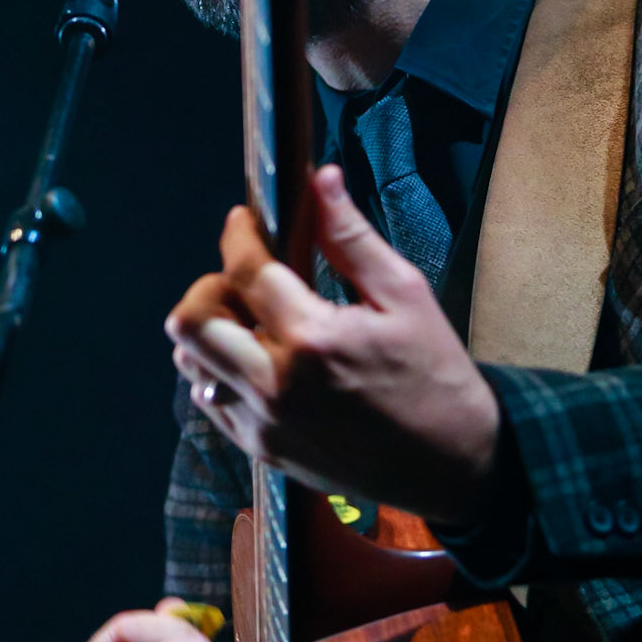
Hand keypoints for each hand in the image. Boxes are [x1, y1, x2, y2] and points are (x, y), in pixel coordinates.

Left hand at [166, 164, 499, 527]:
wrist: (451, 464)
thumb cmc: (435, 374)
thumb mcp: (406, 296)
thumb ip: (351, 238)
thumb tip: (320, 178)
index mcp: (314, 338)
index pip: (244, 269)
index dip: (237, 234)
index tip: (245, 221)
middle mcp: (276, 384)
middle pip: (191, 320)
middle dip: (211, 286)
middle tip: (246, 280)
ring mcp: (263, 423)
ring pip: (190, 362)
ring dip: (211, 331)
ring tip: (253, 322)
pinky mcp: (261, 449)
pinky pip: (209, 399)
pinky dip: (221, 370)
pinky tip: (262, 360)